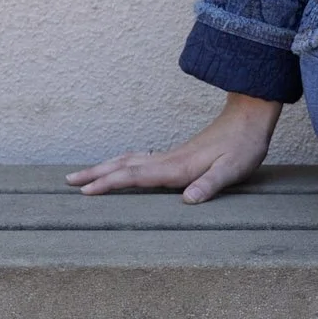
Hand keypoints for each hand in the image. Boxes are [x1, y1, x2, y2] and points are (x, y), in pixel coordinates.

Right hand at [65, 94, 282, 202]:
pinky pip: (139, 159)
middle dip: (95, 174)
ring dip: (104, 167)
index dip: (110, 183)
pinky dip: (121, 163)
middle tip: (68, 182)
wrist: (249, 119)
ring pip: (128, 160)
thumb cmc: (243, 147)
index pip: (136, 176)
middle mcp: (168, 160)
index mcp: (177, 167)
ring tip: (83, 175)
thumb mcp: (232, 170)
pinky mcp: (176, 154)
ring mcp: (170, 155)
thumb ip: (210, 184)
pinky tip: (119, 167)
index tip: (86, 191)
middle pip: (123, 166)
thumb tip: (189, 199)